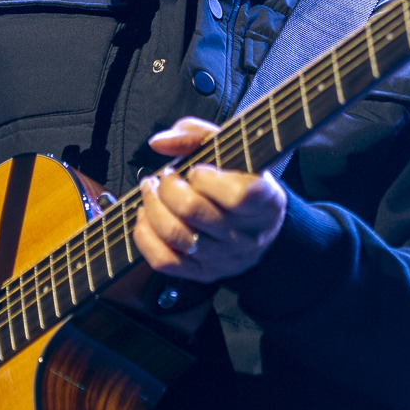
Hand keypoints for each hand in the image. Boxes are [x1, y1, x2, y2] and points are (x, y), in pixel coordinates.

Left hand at [135, 117, 287, 281]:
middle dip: (167, 187)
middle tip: (165, 177)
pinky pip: (163, 260)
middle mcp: (246, 234)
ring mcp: (224, 258)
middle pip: (192, 210)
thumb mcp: (233, 149)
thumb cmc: (244, 181)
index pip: (236, 195)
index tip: (197, 169)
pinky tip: (147, 217)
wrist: (263, 228)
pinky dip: (145, 235)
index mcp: (265, 201)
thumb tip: (159, 142)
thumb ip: (197, 135)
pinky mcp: (203, 273)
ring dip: (152, 206)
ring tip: (152, 191)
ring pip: (174, 234)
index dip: (206, 177)